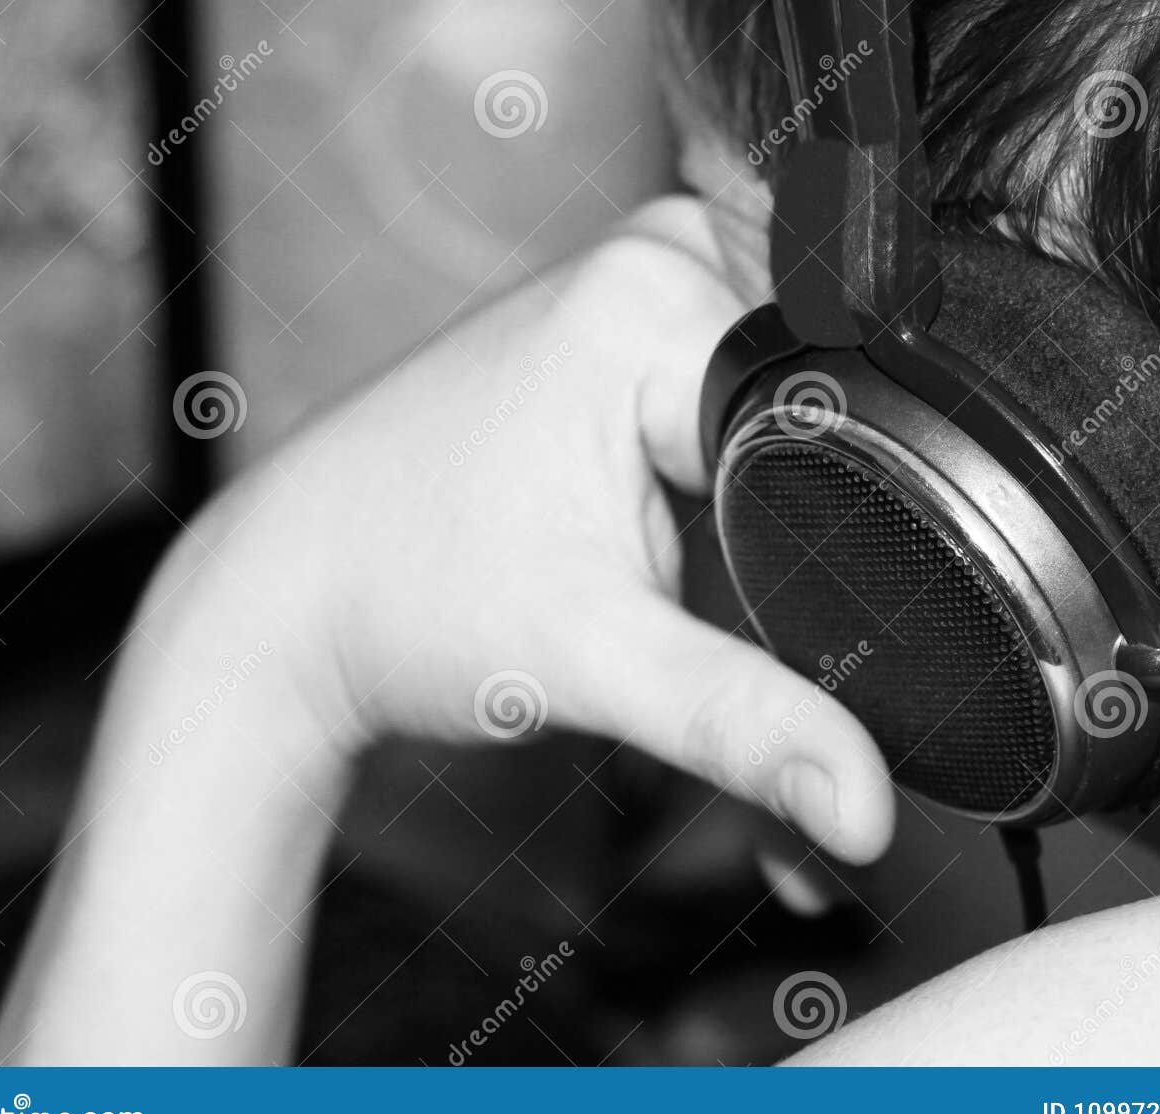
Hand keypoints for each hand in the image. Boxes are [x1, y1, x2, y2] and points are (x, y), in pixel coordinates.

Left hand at [194, 195, 896, 861]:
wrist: (295, 592)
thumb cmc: (403, 598)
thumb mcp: (594, 662)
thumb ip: (745, 726)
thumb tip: (865, 806)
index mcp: (650, 299)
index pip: (838, 420)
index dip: (836, 545)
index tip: (783, 623)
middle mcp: (650, 261)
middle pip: (824, 422)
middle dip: (810, 546)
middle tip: (711, 613)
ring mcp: (635, 289)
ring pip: (788, 424)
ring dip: (775, 527)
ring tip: (670, 589)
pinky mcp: (621, 335)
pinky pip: (732, 410)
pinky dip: (734, 498)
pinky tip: (688, 558)